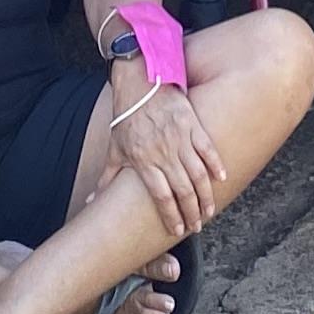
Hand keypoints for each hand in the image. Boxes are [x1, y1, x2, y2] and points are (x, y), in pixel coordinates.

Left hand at [106, 82, 227, 240]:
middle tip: (197, 226)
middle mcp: (163, 153)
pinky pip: (207, 148)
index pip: (161, 197)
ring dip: (206, 195)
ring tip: (209, 211)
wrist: (140, 83)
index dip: (171, 216)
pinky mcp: (192, 124)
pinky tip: (222, 178)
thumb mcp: (115, 149)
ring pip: (198, 174)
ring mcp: (180, 138)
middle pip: (183, 190)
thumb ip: (107, 178)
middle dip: (192, 213)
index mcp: (144, 162)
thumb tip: (91, 201)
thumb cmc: (126, 117)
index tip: (178, 231)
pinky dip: (216, 164)